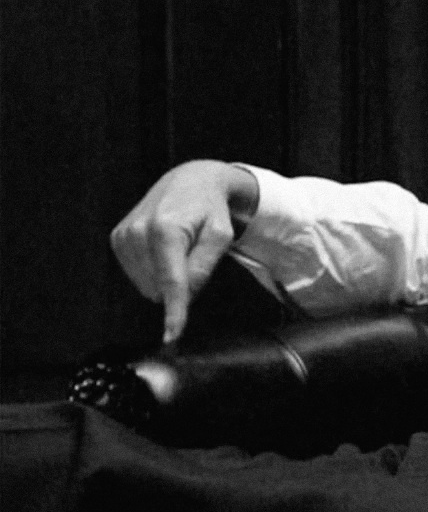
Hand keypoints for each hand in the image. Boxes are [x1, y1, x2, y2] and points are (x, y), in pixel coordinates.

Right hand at [110, 160, 258, 342]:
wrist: (188, 182)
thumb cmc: (209, 209)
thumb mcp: (221, 236)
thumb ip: (204, 267)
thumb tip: (184, 297)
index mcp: (166, 229)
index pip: (171, 281)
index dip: (174, 312)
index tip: (172, 336)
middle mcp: (138, 232)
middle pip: (159, 288)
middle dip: (180, 286)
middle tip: (194, 258)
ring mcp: (123, 237)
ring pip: (147, 287)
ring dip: (166, 279)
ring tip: (179, 249)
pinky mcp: (117, 241)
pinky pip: (137, 277)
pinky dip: (154, 272)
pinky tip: (163, 250)